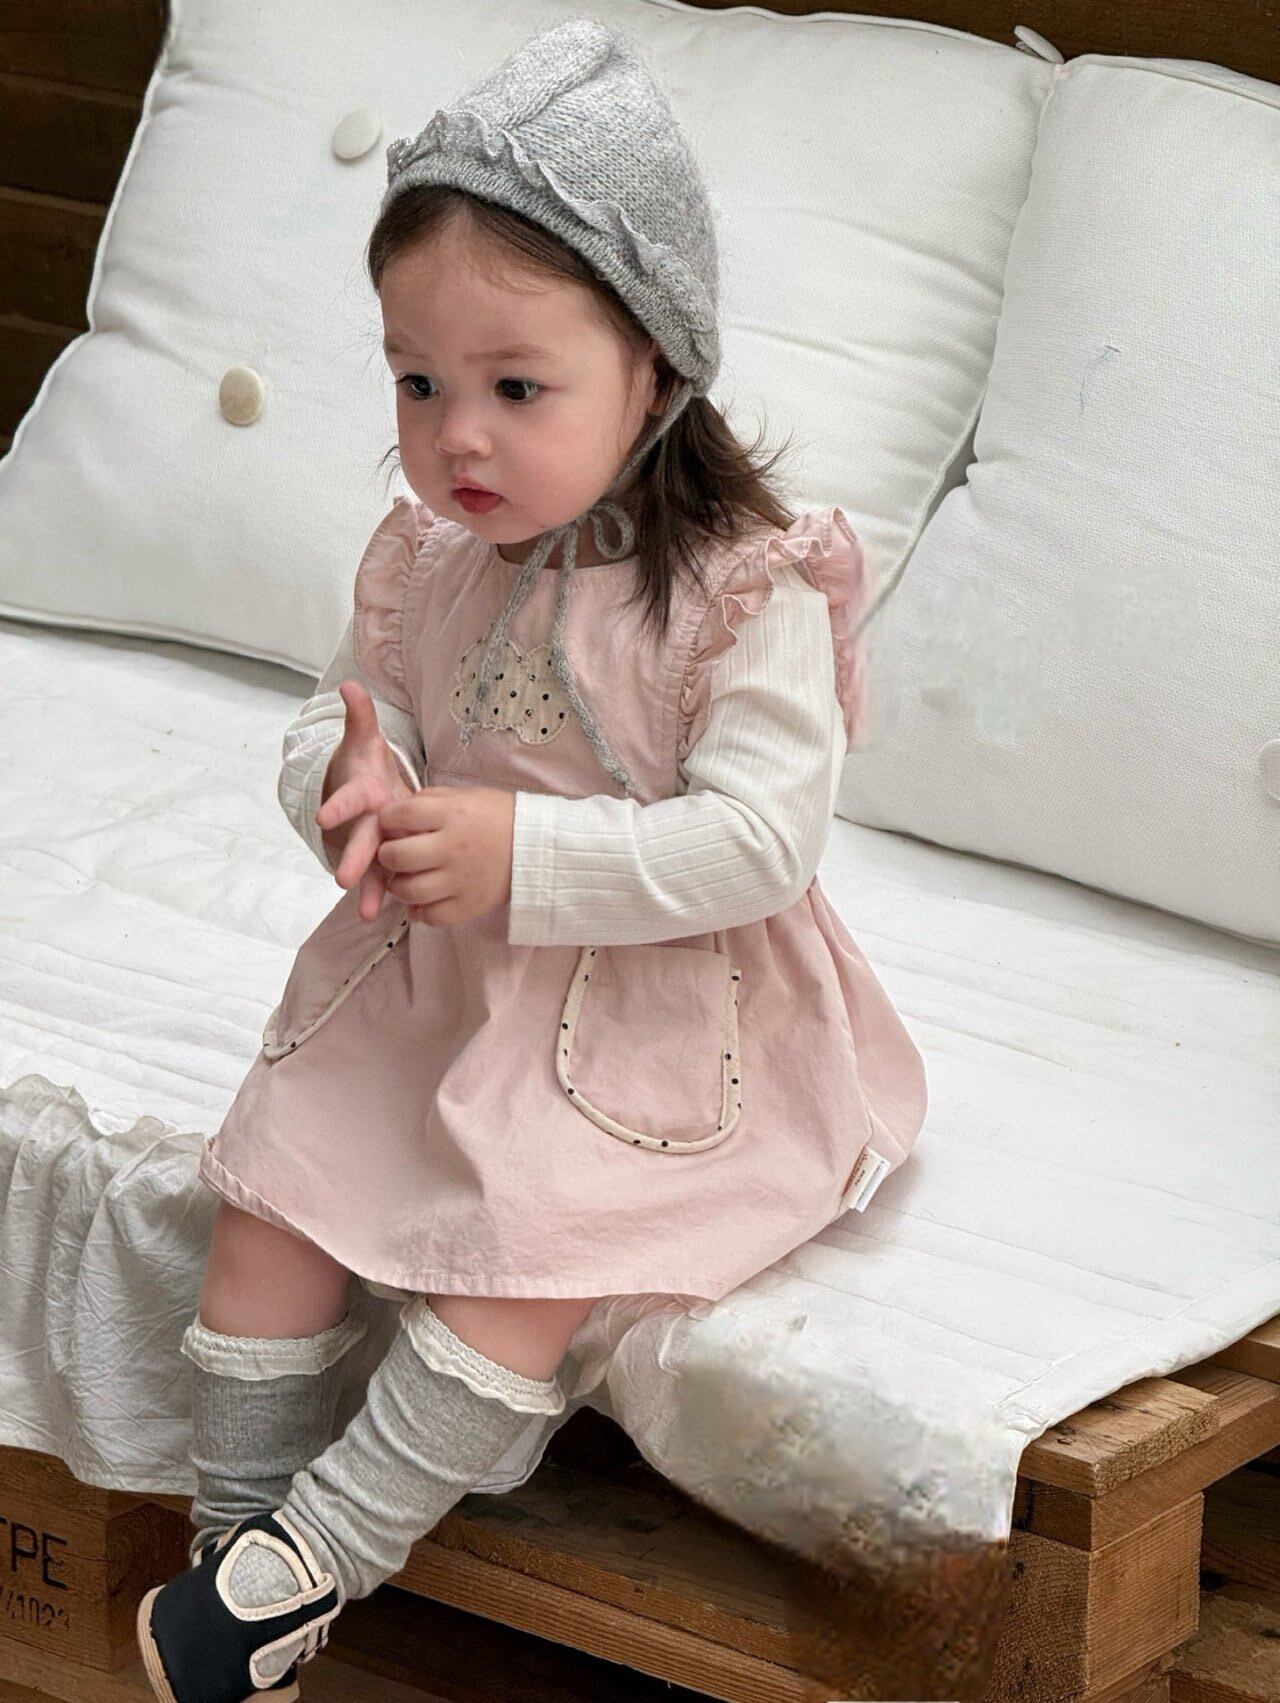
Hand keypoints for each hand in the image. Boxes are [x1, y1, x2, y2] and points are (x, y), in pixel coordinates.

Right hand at [313, 680, 418, 921]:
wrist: (366, 790)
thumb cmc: (367, 764)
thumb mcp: (365, 739)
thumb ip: (360, 715)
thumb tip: (349, 684)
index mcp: (362, 793)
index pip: (348, 799)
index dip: (337, 807)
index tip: (325, 818)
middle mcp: (364, 821)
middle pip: (359, 840)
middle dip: (352, 858)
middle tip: (343, 879)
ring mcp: (374, 841)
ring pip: (372, 867)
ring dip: (370, 889)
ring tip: (369, 913)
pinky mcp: (387, 855)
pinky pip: (389, 877)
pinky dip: (391, 895)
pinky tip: (401, 915)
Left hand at [375, 785, 515, 927]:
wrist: (539, 848)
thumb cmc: (499, 818)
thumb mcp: (467, 796)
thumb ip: (430, 800)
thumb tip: (397, 815)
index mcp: (452, 815)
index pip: (400, 815)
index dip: (386, 818)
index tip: (391, 822)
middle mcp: (453, 848)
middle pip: (396, 856)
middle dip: (388, 853)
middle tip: (396, 853)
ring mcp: (460, 881)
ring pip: (408, 891)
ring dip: (400, 885)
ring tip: (408, 878)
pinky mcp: (468, 906)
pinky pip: (430, 916)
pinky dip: (421, 911)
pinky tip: (425, 899)